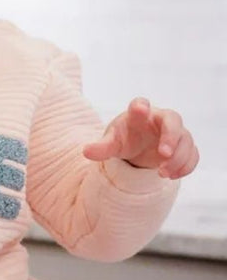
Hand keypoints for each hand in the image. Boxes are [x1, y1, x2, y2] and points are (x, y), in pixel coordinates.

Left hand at [82, 97, 198, 178]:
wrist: (138, 148)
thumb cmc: (124, 139)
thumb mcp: (111, 143)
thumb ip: (101, 147)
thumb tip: (86, 152)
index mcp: (139, 114)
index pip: (140, 104)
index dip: (140, 106)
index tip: (139, 108)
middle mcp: (160, 119)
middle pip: (173, 120)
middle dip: (171, 136)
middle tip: (163, 154)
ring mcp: (176, 132)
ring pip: (186, 140)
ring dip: (178, 158)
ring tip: (161, 173)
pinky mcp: (184, 146)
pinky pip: (193, 154)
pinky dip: (186, 166)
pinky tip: (171, 175)